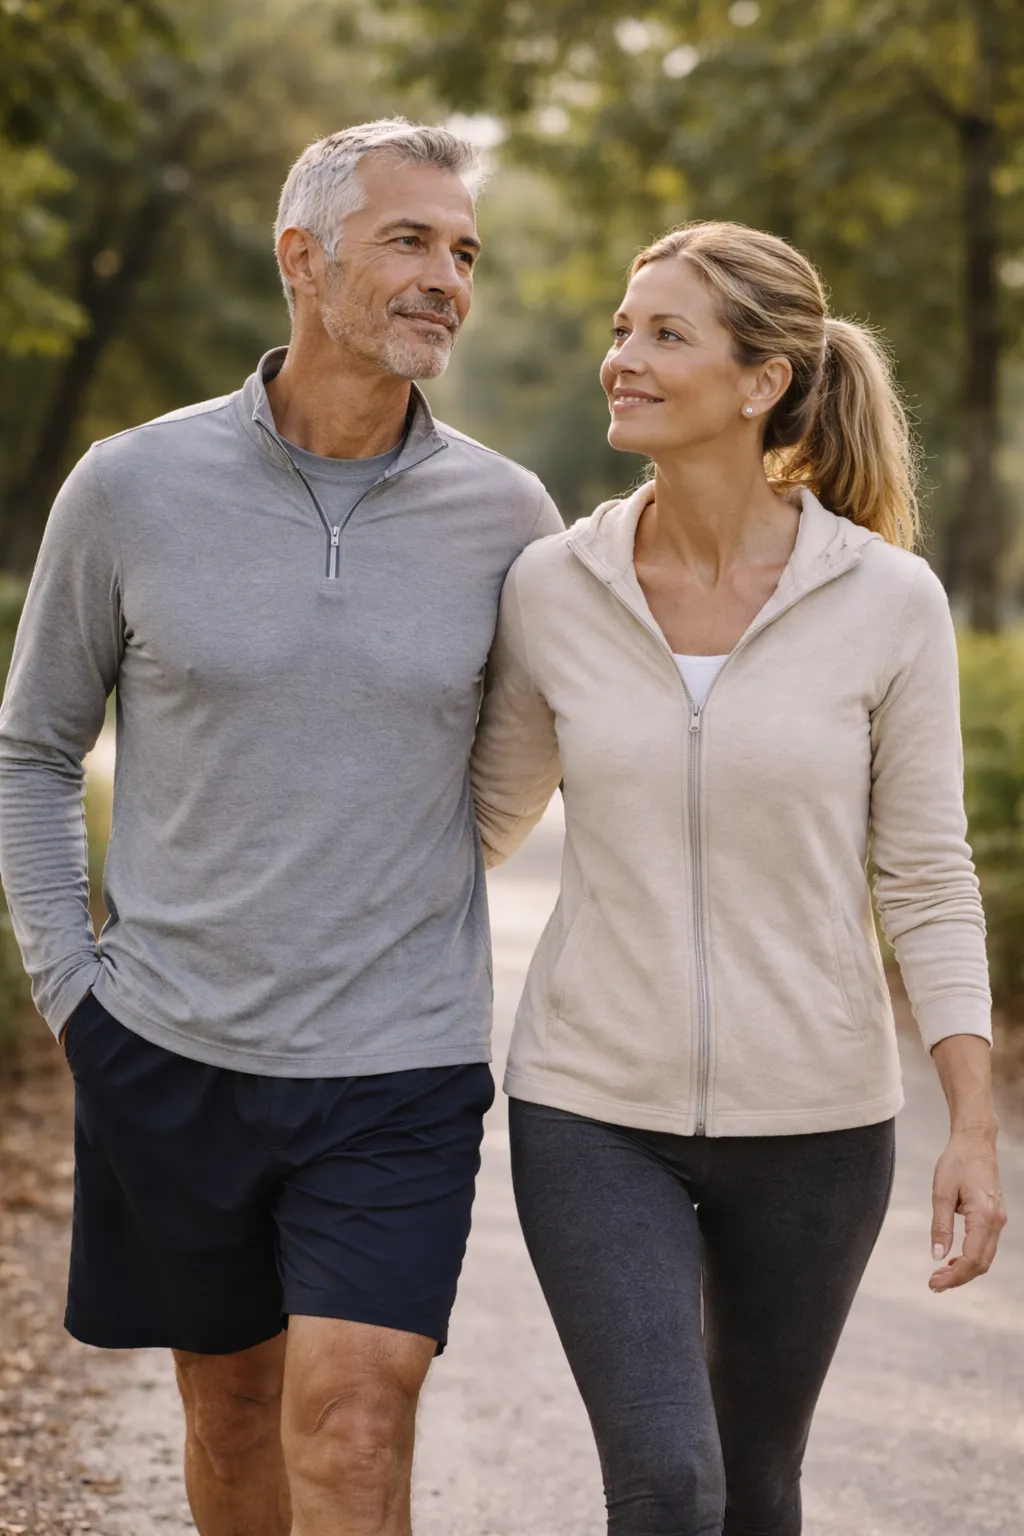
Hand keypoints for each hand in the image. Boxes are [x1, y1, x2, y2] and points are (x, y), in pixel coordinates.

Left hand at [929, 1128, 1005, 1291]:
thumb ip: (940, 1226)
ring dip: (965, 1270)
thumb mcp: (941, 1192)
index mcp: (984, 1217)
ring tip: (940, 1274)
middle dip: (959, 1278)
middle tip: (934, 1284)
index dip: (954, 1277)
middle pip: (982, 1264)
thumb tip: (937, 1255)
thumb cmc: (957, 1162)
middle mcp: (996, 1222)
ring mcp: (998, 1220)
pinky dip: (971, 1257)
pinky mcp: (995, 1216)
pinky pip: (986, 1245)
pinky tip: (953, 1259)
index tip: (934, 1284)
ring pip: (985, 1257)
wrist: (975, 1142)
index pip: (972, 1259)